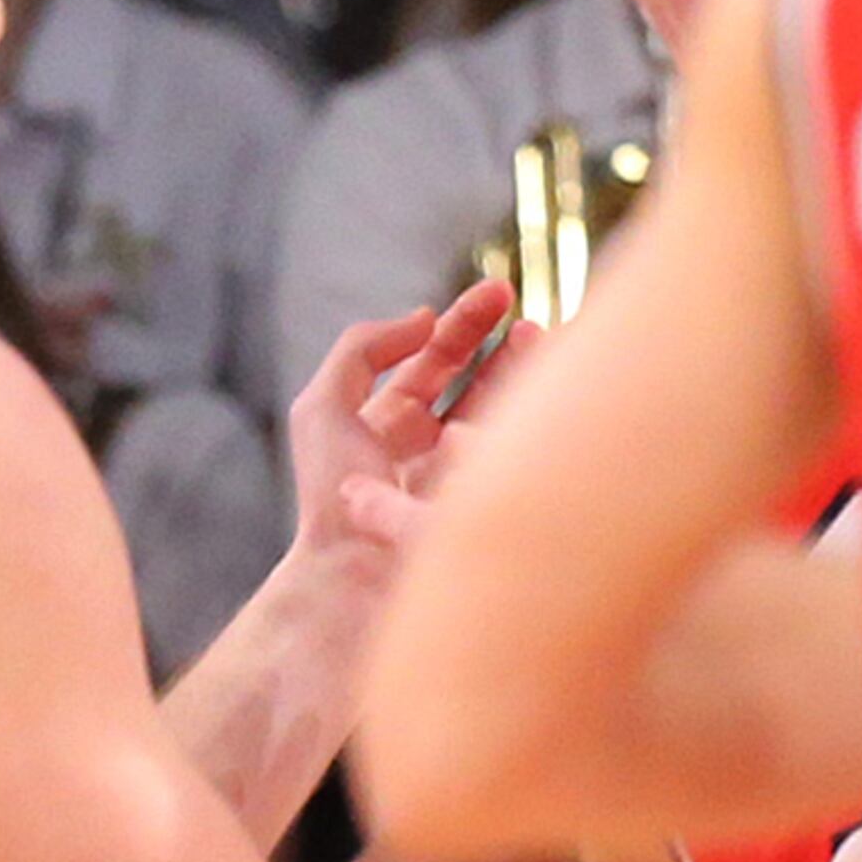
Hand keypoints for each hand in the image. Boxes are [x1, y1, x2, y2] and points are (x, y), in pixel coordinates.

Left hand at [286, 278, 518, 578]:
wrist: (353, 569)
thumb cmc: (332, 494)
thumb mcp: (322, 405)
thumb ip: (363, 348)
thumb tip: (426, 318)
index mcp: (393, 420)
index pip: (436, 359)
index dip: (464, 323)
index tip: (498, 292)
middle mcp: (431, 442)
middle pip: (478, 377)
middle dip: (502, 341)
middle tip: (524, 312)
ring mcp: (462, 470)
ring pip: (504, 408)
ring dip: (524, 372)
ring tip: (539, 337)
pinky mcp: (488, 495)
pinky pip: (518, 446)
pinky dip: (536, 414)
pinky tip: (539, 394)